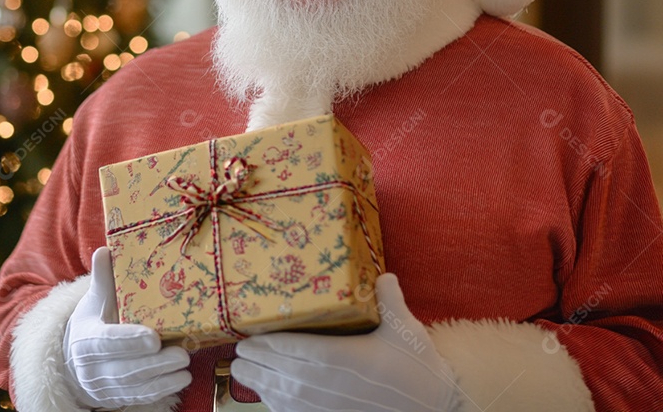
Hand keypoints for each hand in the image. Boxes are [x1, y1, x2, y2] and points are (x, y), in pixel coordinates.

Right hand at [63, 247, 191, 407]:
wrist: (75, 359)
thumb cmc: (92, 322)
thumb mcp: (94, 300)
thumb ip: (102, 279)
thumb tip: (106, 251)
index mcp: (84, 339)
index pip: (105, 342)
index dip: (129, 340)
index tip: (153, 337)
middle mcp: (90, 367)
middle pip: (124, 368)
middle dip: (154, 363)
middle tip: (182, 354)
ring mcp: (103, 387)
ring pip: (134, 386)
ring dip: (162, 378)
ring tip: (186, 366)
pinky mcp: (115, 399)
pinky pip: (139, 397)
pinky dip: (160, 390)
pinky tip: (180, 380)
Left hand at [232, 274, 459, 411]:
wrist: (434, 410)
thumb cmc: (417, 370)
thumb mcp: (405, 329)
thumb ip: (390, 299)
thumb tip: (384, 274)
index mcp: (336, 355)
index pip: (287, 346)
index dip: (262, 342)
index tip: (246, 336)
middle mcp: (322, 382)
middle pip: (273, 369)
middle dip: (251, 360)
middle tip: (238, 351)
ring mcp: (322, 407)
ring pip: (277, 393)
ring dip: (255, 381)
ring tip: (241, 370)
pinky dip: (274, 404)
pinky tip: (268, 396)